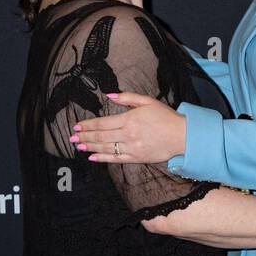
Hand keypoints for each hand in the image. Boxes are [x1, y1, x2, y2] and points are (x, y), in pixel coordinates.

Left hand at [69, 93, 185, 162]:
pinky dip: (102, 158)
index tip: (78, 126)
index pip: (103, 123)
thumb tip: (109, 96)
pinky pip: (115, 159)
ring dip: (90, 147)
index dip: (88, 125)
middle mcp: (128, 134)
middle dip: (85, 136)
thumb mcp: (147, 101)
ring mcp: (132, 147)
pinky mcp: (136, 158)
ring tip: (79, 146)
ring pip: (105, 147)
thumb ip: (127, 98)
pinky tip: (92, 157)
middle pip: (101, 136)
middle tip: (72, 138)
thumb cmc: (166, 117)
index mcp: (129, 119)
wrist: (182, 136)